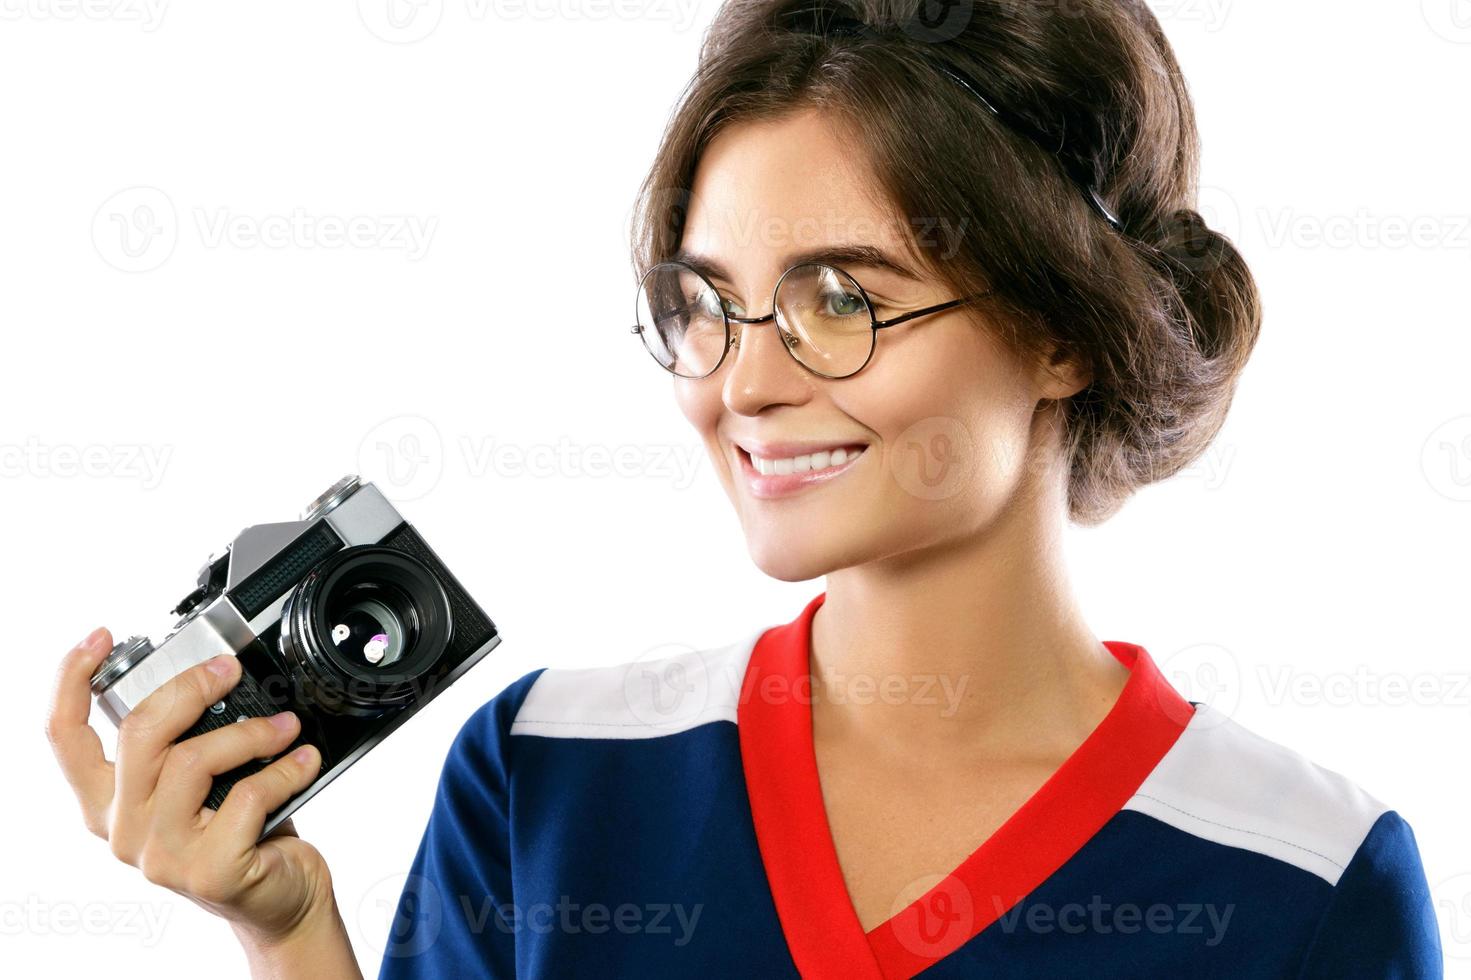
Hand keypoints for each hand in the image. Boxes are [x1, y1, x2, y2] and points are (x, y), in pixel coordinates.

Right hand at [46, 626, 334, 944]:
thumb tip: (214, 675)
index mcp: (109, 801)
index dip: (71, 681)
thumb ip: (186, 739)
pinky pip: (247, 796)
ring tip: (285, 727)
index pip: (65, 737)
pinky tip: (303, 762)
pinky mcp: (208, 872)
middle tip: (230, 670)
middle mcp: (123, 828)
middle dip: (191, 688)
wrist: (278, 897)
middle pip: (139, 734)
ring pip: (194, 761)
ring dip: (251, 732)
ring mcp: (161, 855)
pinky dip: (285, 770)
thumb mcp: (202, 780)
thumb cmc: (241, 830)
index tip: (100, 638)